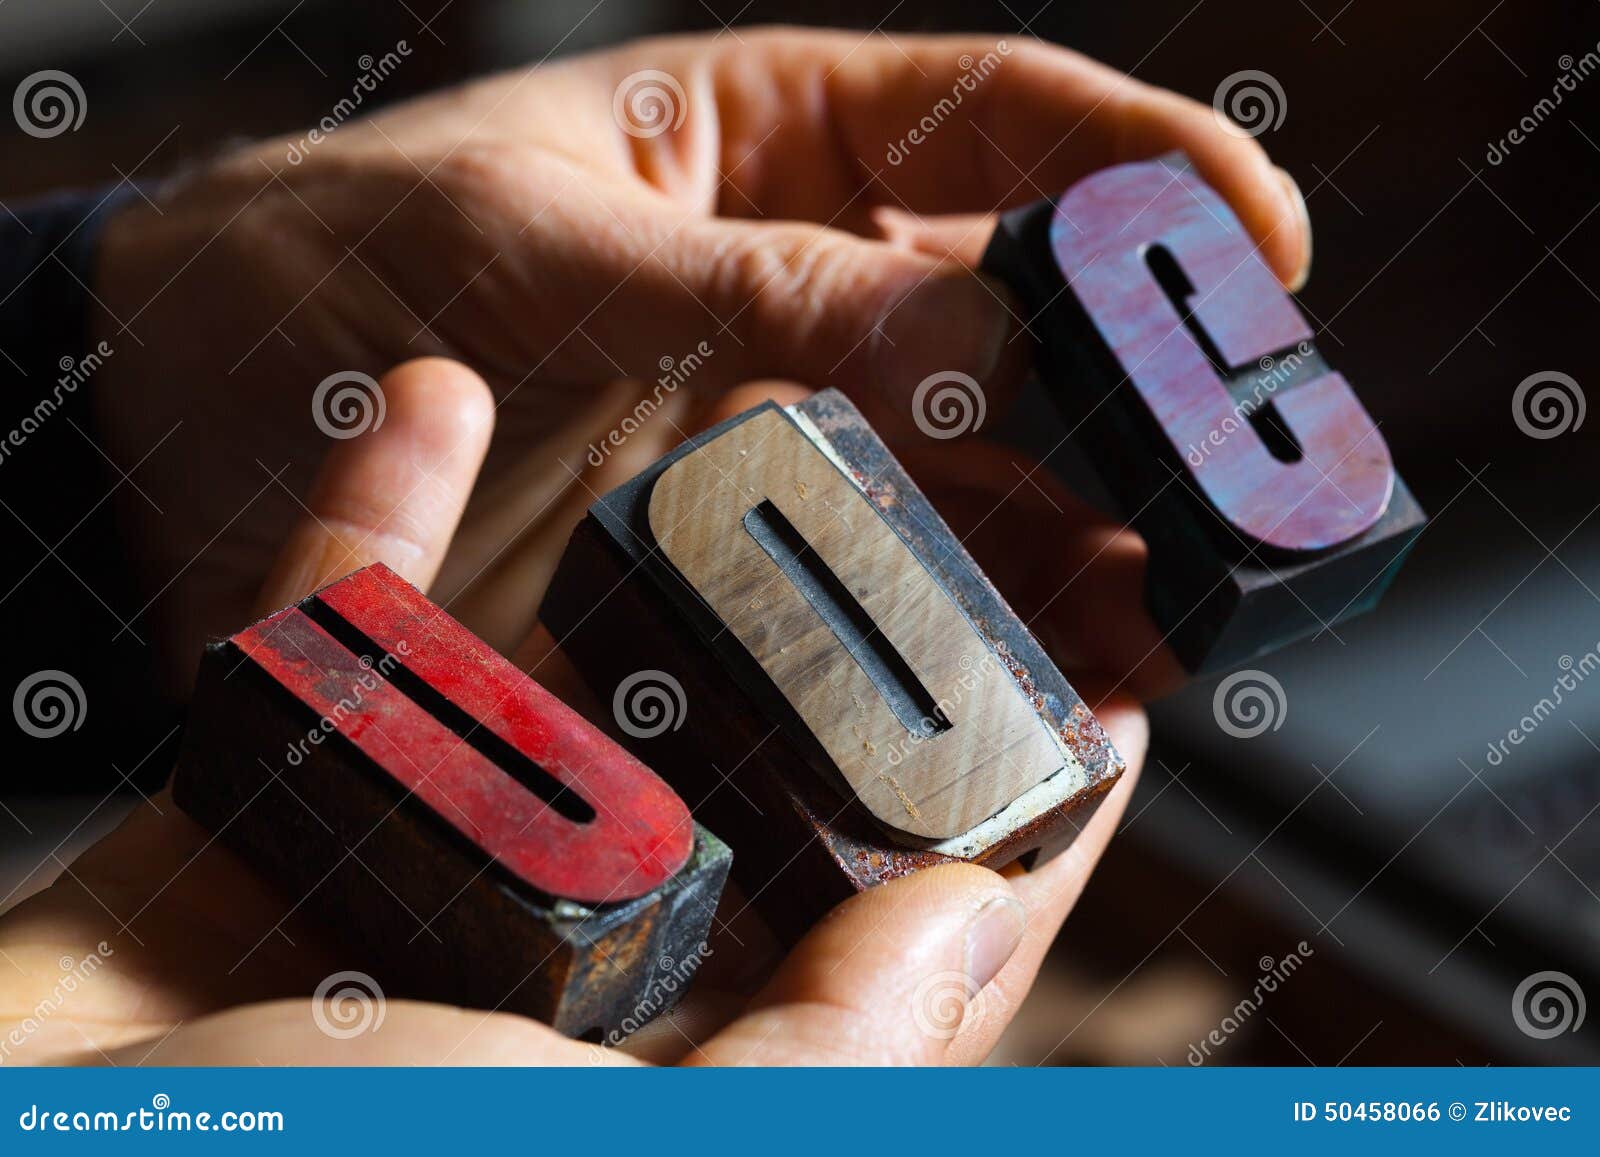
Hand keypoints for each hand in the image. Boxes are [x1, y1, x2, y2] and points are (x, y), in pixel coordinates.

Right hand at [0, 358, 1146, 1065]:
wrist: (10, 1156)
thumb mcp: (630, 1147)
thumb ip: (826, 1057)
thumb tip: (971, 928)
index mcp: (667, 1058)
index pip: (896, 936)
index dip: (1011, 820)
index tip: (1098, 687)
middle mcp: (563, 973)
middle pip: (746, 779)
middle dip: (839, 646)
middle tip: (934, 504)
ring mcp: (415, 878)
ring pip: (554, 682)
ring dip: (614, 554)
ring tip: (722, 414)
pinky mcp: (268, 803)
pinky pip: (338, 639)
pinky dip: (368, 520)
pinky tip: (421, 398)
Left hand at [90, 26, 1308, 694]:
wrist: (172, 421)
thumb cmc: (329, 266)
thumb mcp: (538, 245)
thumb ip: (756, 290)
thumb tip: (981, 341)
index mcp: (769, 147)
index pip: (1003, 123)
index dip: (1147, 172)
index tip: (1260, 243)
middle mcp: (800, 291)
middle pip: (1025, 322)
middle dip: (1138, 395)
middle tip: (1229, 481)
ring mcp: (774, 430)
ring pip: (972, 473)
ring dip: (1071, 540)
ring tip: (1157, 615)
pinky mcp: (727, 554)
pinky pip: (873, 583)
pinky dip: (952, 627)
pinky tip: (1023, 674)